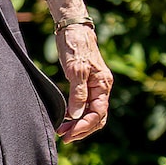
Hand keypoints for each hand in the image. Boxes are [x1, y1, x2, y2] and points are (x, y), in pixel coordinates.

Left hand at [56, 22, 113, 142]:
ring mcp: (94, 86)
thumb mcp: (75, 69)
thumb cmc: (75, 45)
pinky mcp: (85, 84)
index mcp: (103, 85)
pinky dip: (76, 115)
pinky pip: (85, 105)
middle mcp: (102, 88)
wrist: (72, 28)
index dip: (84, 126)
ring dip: (78, 124)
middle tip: (63, 137)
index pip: (98, 113)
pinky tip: (65, 119)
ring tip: (62, 131)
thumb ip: (78, 93)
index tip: (69, 135)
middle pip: (97, 117)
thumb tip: (77, 115)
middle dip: (81, 129)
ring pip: (91, 113)